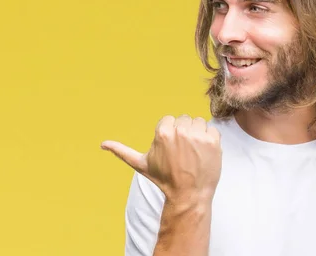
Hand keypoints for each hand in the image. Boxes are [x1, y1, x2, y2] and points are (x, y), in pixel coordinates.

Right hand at [101, 115, 221, 202]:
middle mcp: (180, 131)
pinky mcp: (213, 141)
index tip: (171, 150)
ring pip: (198, 122)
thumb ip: (122, 151)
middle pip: (183, 120)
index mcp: (162, 132)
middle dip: (183, 133)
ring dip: (197, 134)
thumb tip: (102, 144)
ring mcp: (198, 136)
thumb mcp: (141, 165)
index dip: (169, 135)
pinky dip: (210, 139)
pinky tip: (203, 153)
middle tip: (182, 153)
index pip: (169, 120)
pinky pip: (212, 128)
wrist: (189, 195)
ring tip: (193, 152)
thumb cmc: (164, 179)